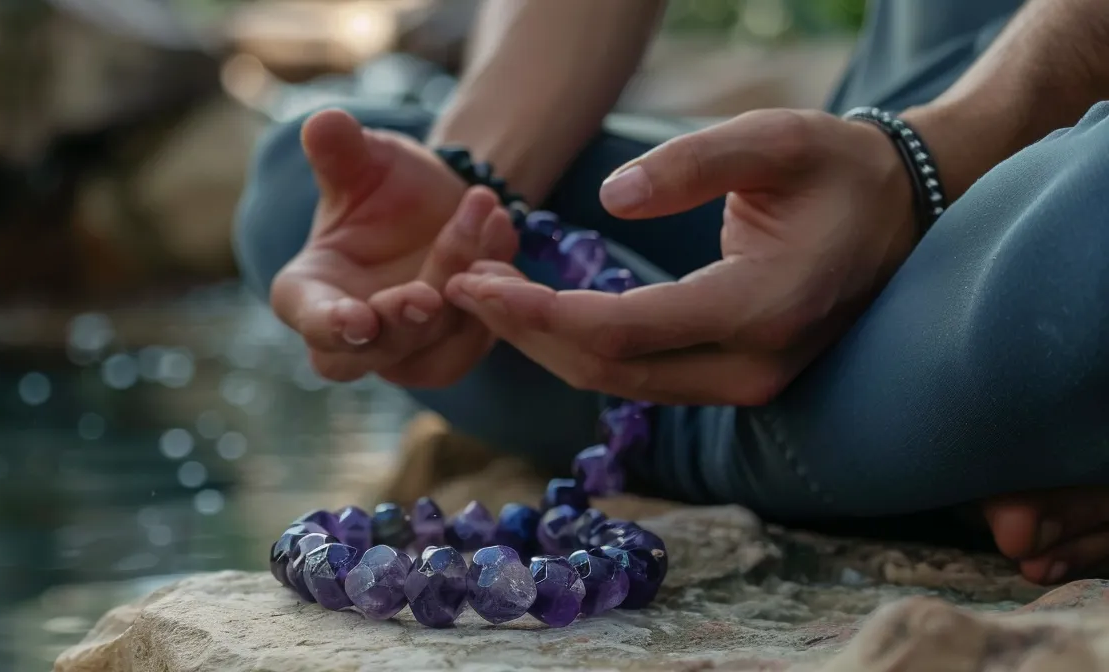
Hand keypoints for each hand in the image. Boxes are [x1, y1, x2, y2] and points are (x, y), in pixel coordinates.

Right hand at [271, 110, 517, 386]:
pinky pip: (476, 337)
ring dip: (459, 295)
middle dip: (397, 327)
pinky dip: (493, 291)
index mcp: (309, 291)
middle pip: (364, 355)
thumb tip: (323, 122)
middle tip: (424, 297)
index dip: (328, 323)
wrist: (440, 201)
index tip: (356, 319)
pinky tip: (501, 229)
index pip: (307, 316)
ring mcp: (404, 351)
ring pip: (429, 349)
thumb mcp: (365, 161)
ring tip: (482, 220)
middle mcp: (352, 334)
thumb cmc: (383, 184)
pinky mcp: (452, 350)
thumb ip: (340, 149)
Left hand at [445, 109, 919, 405]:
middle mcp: (754, 364)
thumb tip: (613, 195)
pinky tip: (534, 311)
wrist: (906, 210)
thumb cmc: (838, 167)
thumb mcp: (777, 139)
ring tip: (484, 297)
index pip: (626, 331)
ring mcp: (748, 383)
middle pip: (610, 370)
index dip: (542, 313)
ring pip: (621, 383)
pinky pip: (642, 376)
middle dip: (527, 332)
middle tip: (462, 288)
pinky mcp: (735, 379)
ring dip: (546, 345)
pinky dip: (581, 347)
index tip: (479, 281)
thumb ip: (695, 162)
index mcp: (764, 307)